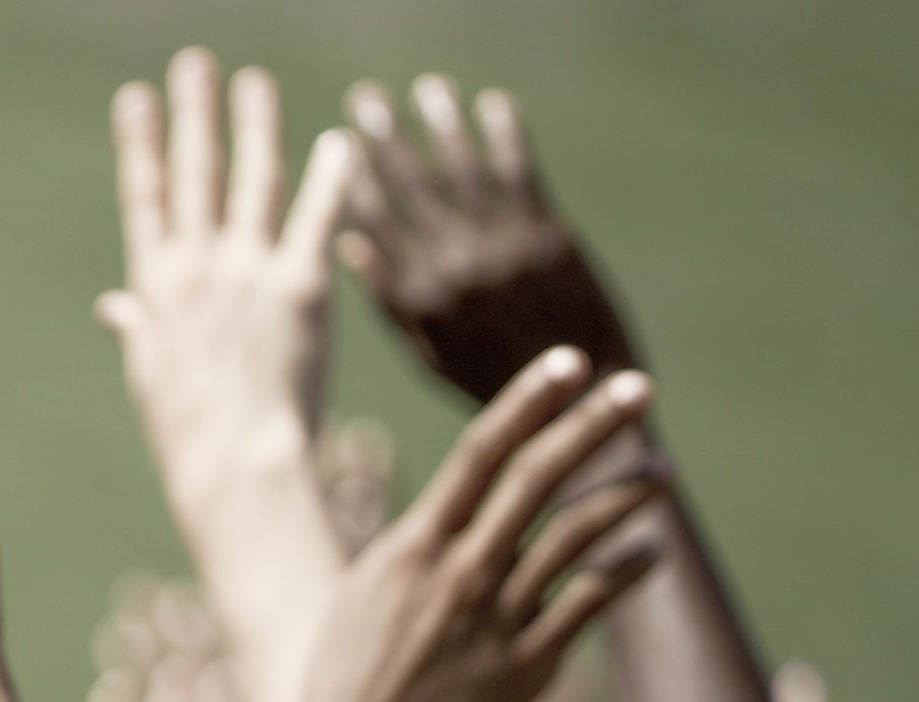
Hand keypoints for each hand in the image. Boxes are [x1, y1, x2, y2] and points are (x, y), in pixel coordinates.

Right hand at [98, 51, 355, 481]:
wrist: (235, 463)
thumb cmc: (188, 432)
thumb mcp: (149, 375)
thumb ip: (137, 327)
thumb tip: (114, 307)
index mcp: (155, 286)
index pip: (145, 197)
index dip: (141, 143)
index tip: (136, 98)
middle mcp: (197, 266)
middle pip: (195, 171)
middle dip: (193, 112)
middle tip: (194, 63)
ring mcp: (248, 271)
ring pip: (253, 179)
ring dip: (254, 125)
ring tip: (254, 81)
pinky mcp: (301, 285)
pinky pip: (317, 218)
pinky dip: (331, 178)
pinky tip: (339, 140)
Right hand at [281, 347, 665, 701]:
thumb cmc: (343, 684)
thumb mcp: (362, 596)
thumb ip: (410, 552)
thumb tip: (444, 515)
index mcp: (412, 547)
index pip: (480, 451)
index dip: (528, 401)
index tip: (569, 363)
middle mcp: (459, 571)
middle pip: (537, 477)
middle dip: (592, 425)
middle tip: (639, 387)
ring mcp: (496, 617)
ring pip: (575, 535)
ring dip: (626, 495)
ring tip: (664, 471)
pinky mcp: (527, 665)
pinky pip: (589, 604)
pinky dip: (626, 570)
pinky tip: (651, 551)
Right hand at [341, 77, 640, 401]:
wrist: (579, 394)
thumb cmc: (496, 380)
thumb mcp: (428, 354)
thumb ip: (391, 299)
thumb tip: (351, 245)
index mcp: (419, 297)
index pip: (375, 223)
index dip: (355, 180)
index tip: (339, 146)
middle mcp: (453, 265)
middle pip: (411, 187)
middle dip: (385, 139)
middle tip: (366, 100)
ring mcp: (501, 245)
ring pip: (462, 168)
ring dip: (442, 123)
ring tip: (428, 90)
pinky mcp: (547, 233)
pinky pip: (519, 170)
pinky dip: (504, 134)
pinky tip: (492, 105)